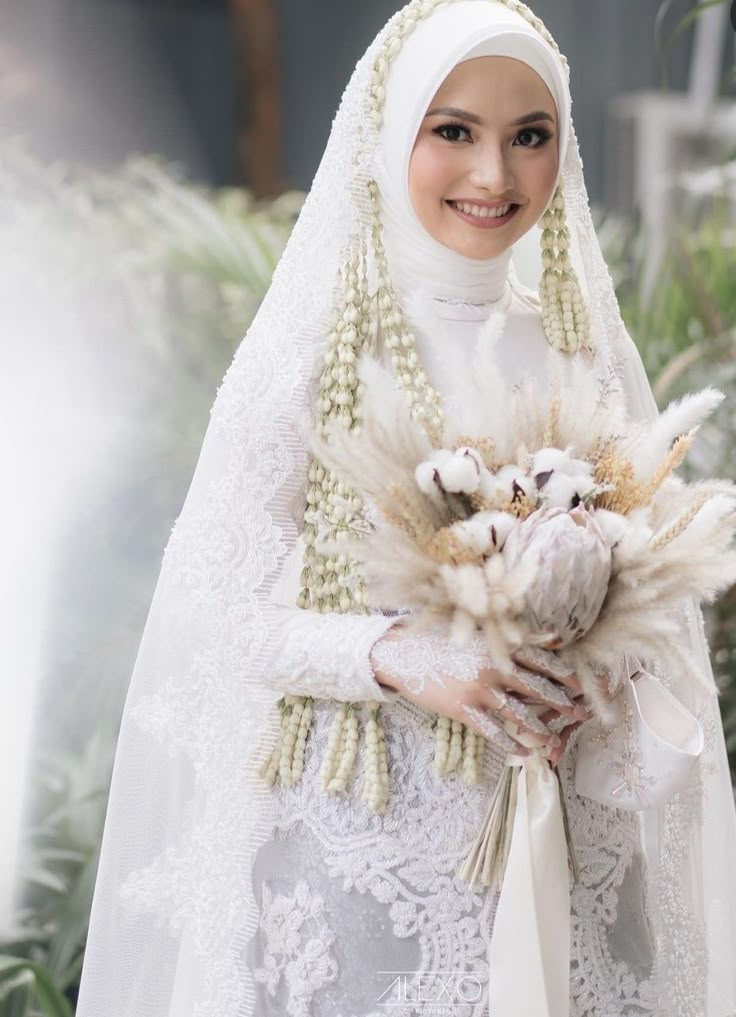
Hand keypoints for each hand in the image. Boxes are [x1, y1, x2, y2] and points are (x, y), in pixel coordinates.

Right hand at [371, 625, 588, 757]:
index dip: (566, 674)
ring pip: (519, 714)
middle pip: (537, 688)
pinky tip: (522, 753)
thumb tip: (555, 637)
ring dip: (540, 729)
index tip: (586, 685)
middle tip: (581, 714)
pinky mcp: (463, 709)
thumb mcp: (481, 636)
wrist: (404, 654)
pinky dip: (509, 743)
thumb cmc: (444, 643)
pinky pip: (492, 731)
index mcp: (498, 648)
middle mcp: (493, 668)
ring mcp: (479, 690)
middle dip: (562, 703)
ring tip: (555, 741)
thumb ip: (517, 639)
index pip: (542, 661)